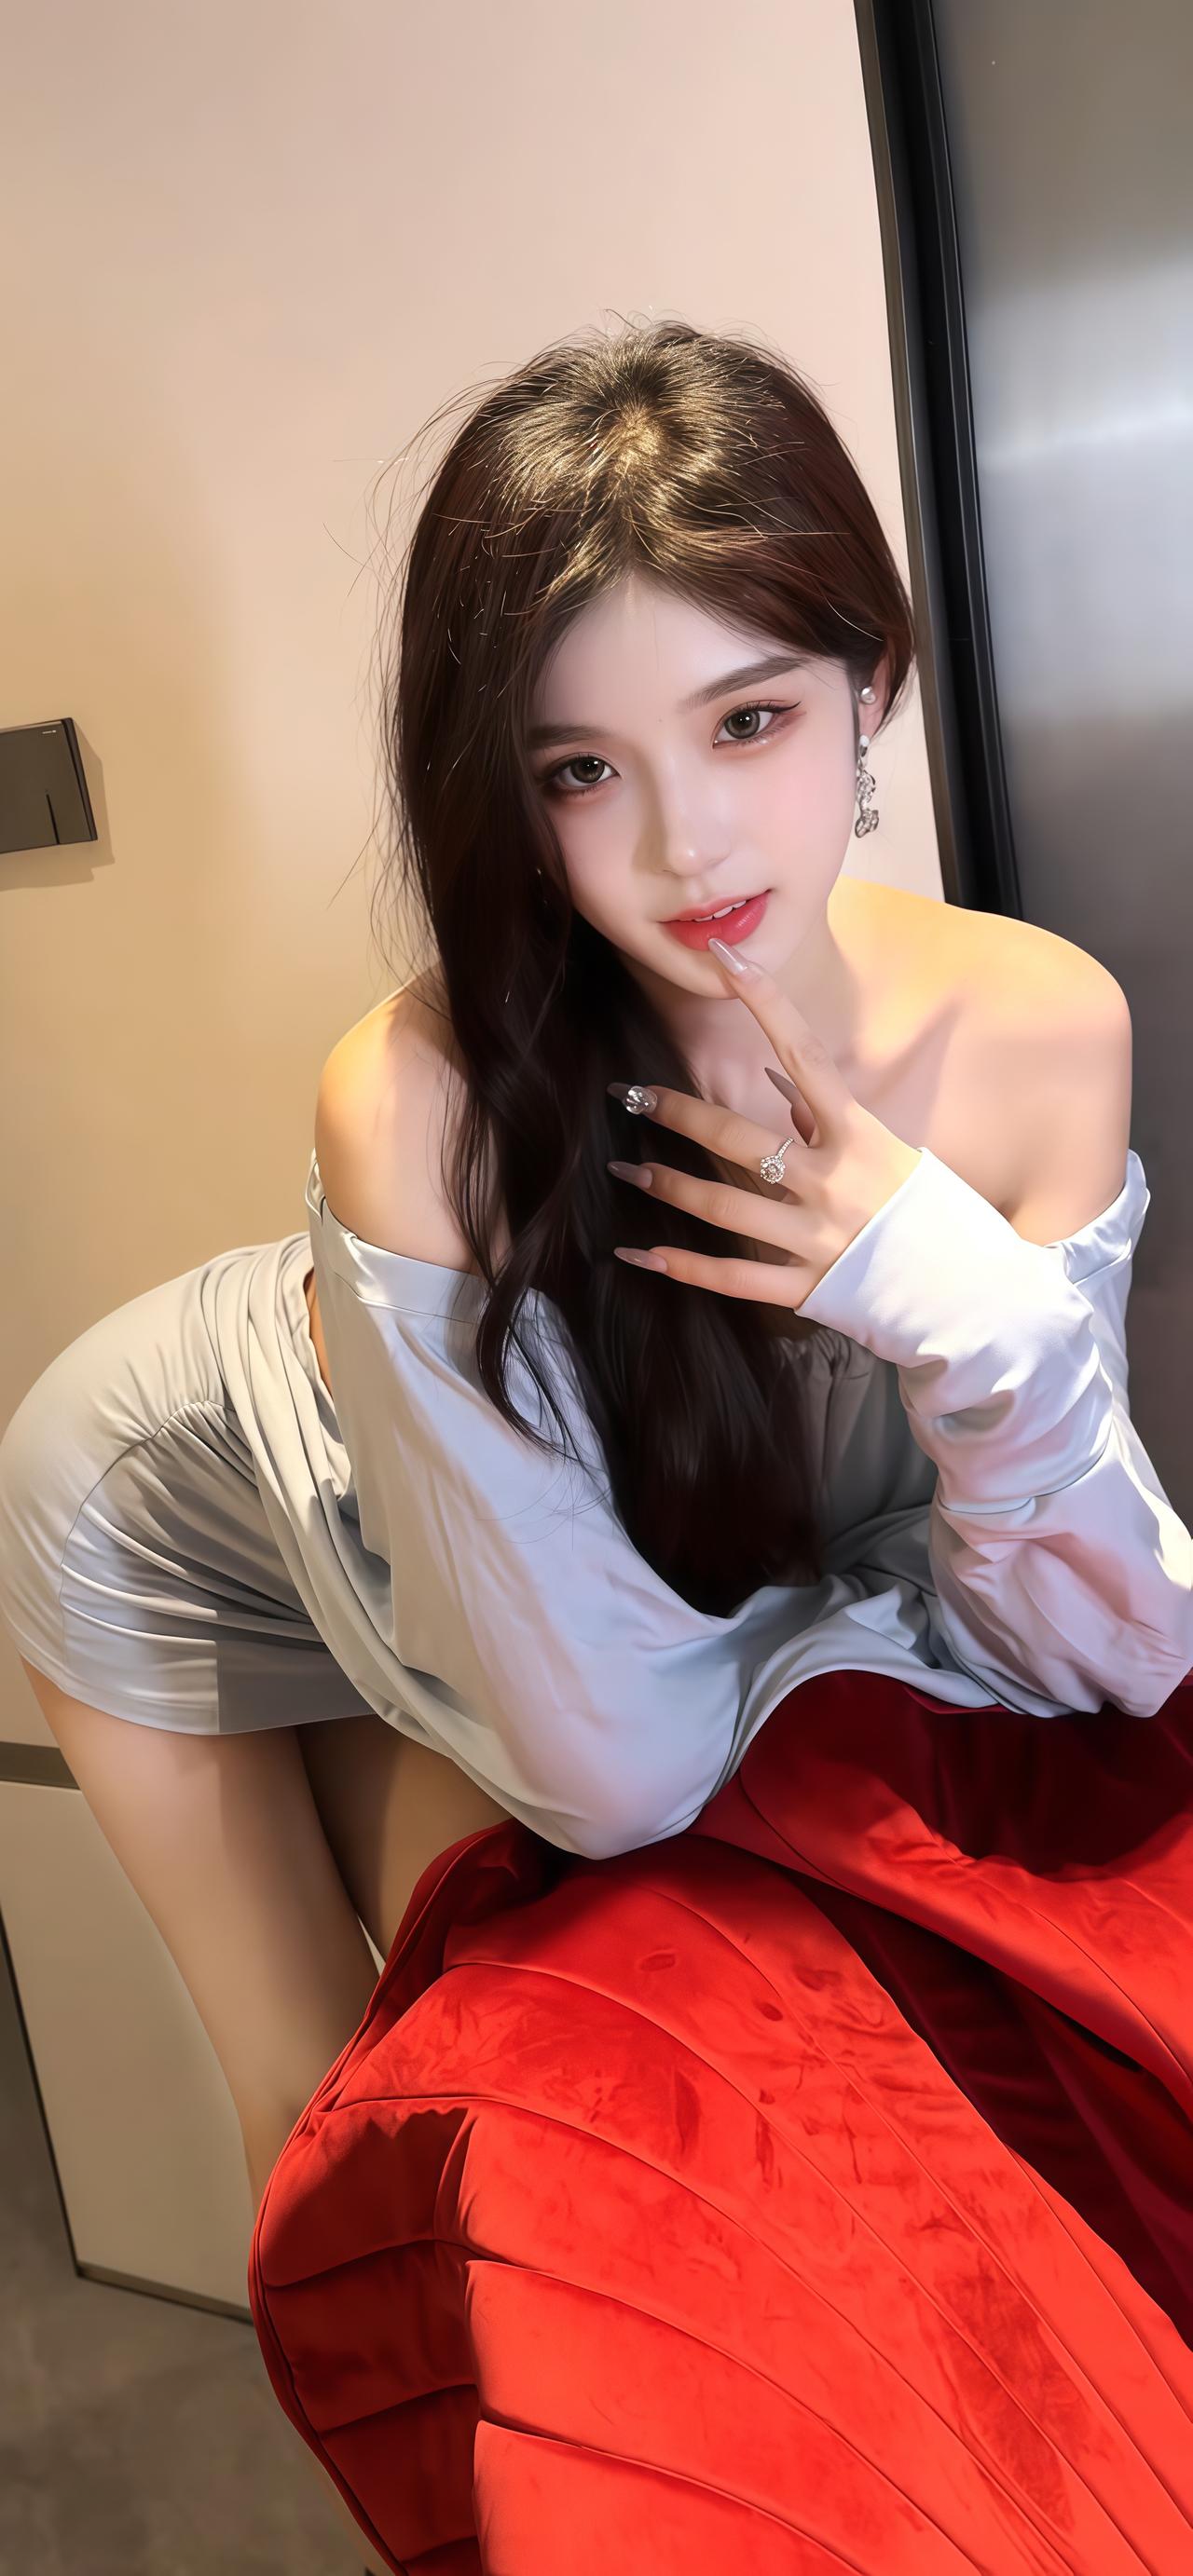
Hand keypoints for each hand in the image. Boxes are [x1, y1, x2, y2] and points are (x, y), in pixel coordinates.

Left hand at [607, 946, 922, 1309]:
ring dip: (667, 1184)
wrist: (970, 1294)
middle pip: (739, 1137)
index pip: (803, 1053)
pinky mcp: (806, 1288)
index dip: (765, 1002)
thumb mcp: (890, 1152)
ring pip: (723, 1208)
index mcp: (859, 1137)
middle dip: (678, 1113)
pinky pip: (732, 1278)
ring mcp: (817, 1238)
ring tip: (627, 1168)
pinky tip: (639, 1254)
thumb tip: (778, 1081)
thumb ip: (827, 1120)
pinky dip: (683, 1268)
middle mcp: (833, 1183)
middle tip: (631, 1094)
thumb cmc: (930, 1215)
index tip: (724, 961)